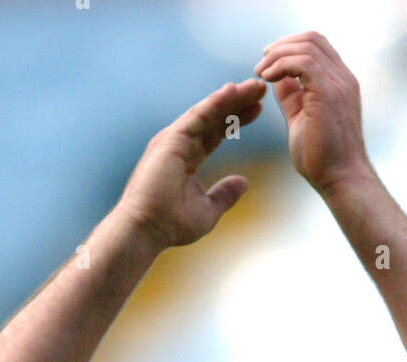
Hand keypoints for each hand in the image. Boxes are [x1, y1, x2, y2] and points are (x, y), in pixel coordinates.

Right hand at [117, 79, 265, 249]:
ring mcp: (173, 140)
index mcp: (187, 158)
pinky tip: (233, 91)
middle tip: (260, 89)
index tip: (258, 110)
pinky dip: (216, 102)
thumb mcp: (208, 210)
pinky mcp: (171, 139)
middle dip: (237, 102)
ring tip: (255, 86)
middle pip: (214, 118)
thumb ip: (225, 194)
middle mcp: (179, 144)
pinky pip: (198, 116)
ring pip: (208, 112)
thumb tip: (245, 182)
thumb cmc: (171, 225)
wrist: (146, 230)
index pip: (216, 133)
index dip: (237, 120)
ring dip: (231, 97)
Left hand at [255, 32, 370, 194]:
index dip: (290, 46)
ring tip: (260, 73)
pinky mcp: (328, 93)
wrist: (342, 180)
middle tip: (261, 63)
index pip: (317, 46)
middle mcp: (342, 78)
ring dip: (278, 55)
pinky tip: (267, 79)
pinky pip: (302, 62)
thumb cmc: (323, 160)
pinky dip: (281, 65)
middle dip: (281, 45)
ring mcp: (338, 83)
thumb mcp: (301, 119)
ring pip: (306, 46)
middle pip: (312, 39)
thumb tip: (278, 80)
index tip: (269, 61)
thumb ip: (292, 98)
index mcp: (340, 82)